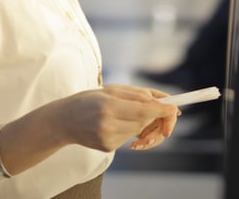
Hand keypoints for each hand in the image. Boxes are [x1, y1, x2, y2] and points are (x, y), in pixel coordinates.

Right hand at [55, 84, 179, 151]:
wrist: (64, 120)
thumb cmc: (88, 100)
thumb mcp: (111, 89)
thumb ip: (139, 95)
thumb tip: (165, 102)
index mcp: (108, 106)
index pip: (143, 111)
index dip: (161, 110)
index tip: (174, 108)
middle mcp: (108, 125)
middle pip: (144, 122)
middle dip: (152, 115)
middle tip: (156, 107)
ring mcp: (107, 139)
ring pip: (138, 130)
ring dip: (139, 121)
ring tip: (123, 112)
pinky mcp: (108, 148)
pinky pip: (128, 137)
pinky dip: (128, 129)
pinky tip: (113, 123)